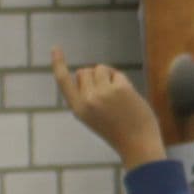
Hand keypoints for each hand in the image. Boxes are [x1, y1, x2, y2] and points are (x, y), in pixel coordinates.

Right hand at [50, 48, 165, 169]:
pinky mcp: (119, 89)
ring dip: (109, 77)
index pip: (63, 82)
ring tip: (117, 97)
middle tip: (108, 96)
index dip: (58, 64)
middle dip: (95, 77)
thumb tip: (90, 71)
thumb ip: (87, 96)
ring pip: (100, 68)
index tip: (55, 48)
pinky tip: (128, 98)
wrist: (138, 144)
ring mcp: (103, 94)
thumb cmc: (118, 130)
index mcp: (78, 109)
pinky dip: (122, 81)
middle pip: (85, 71)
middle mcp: (87, 100)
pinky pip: (117, 74)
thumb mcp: (94, 117)